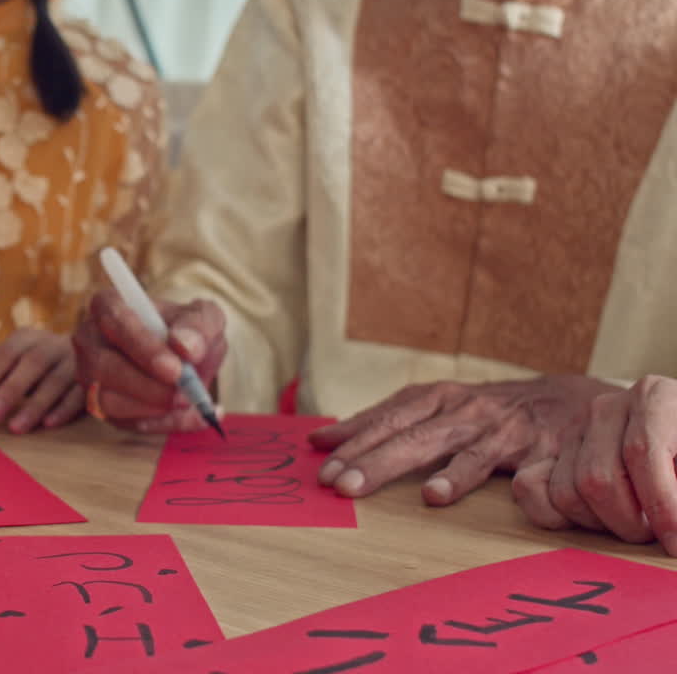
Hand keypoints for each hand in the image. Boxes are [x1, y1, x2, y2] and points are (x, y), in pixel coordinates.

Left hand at [0, 328, 82, 434]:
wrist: (91, 350)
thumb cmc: (37, 363)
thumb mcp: (12, 363)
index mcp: (27, 338)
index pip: (3, 356)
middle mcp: (52, 345)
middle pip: (32, 364)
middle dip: (9, 391)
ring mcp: (76, 362)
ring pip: (56, 381)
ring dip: (35, 405)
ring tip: (16, 428)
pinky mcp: (93, 379)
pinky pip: (80, 393)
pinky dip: (64, 409)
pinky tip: (49, 424)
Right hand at [71, 289, 225, 432]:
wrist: (185, 360)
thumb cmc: (188, 332)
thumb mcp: (205, 319)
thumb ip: (199, 326)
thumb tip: (184, 346)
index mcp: (109, 305)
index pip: (114, 320)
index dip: (142, 346)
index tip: (174, 368)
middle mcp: (89, 340)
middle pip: (103, 365)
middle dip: (147, 386)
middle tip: (184, 395)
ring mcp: (89, 375)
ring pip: (108, 400)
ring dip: (153, 407)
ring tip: (188, 401)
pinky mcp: (99, 406)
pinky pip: (122, 422)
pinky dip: (160, 423)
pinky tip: (188, 415)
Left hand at [309, 375, 621, 504]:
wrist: (574, 404)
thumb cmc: (492, 412)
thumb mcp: (438, 408)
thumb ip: (384, 423)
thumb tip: (320, 439)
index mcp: (436, 397)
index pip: (386, 416)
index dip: (352, 437)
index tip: (318, 460)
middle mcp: (460, 407)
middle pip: (404, 430)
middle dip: (364, 456)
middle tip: (333, 483)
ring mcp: (492, 425)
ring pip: (436, 444)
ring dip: (396, 464)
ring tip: (362, 486)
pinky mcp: (526, 446)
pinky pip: (487, 462)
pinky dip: (458, 476)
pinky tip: (434, 494)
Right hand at [512, 376, 676, 555]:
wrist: (675, 440)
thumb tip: (676, 528)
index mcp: (654, 397)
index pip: (641, 452)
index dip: (661, 505)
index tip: (676, 543)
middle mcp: (607, 408)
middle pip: (598, 478)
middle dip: (630, 522)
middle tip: (656, 535)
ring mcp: (575, 431)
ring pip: (567, 492)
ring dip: (602, 524)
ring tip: (635, 522)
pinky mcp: (549, 453)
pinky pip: (530, 489)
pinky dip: (559, 518)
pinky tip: (598, 521)